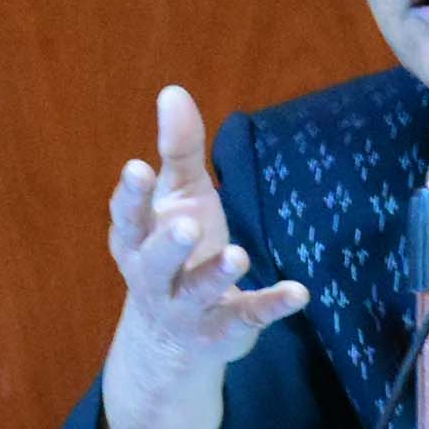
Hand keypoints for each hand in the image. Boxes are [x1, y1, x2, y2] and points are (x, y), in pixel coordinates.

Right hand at [107, 85, 309, 366]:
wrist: (175, 336)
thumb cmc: (177, 245)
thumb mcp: (178, 196)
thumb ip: (177, 149)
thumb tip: (172, 92)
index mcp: (137, 239)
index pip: (128, 216)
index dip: (131, 195)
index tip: (137, 167)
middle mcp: (153, 277)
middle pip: (155, 261)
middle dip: (169, 244)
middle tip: (187, 225)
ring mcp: (186, 308)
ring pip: (197, 292)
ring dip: (217, 274)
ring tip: (239, 255)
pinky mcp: (222, 330)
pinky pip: (246, 317)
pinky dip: (271, 305)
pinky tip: (299, 292)